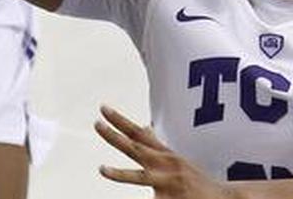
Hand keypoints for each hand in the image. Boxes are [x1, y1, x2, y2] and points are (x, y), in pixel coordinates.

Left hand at [95, 105, 231, 198]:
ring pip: (139, 177)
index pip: (138, 133)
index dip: (120, 121)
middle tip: (96, 124)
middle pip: (135, 148)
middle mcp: (165, 165)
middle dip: (114, 136)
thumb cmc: (195, 180)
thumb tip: (142, 127)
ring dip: (119, 173)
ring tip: (101, 169)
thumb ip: (156, 145)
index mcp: (164, 155)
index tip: (103, 109)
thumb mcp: (176, 159)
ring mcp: (167, 183)